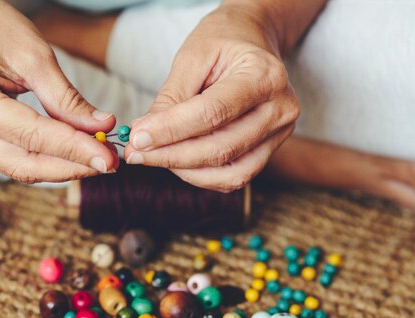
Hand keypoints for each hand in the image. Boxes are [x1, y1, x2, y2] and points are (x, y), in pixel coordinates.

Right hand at [0, 0, 117, 182]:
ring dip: (62, 167)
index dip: (73, 149)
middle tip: (109, 163)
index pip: (30, 135)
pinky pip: (14, 159)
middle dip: (70, 166)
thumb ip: (67, 99)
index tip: (108, 158)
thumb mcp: (36, 57)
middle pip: (23, 163)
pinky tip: (75, 154)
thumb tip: (102, 128)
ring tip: (98, 158)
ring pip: (20, 167)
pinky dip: (47, 159)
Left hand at [123, 6, 299, 191]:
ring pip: (228, 172)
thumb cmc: (222, 44)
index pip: (212, 113)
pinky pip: (234, 178)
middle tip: (134, 153)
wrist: (251, 42)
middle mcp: (280, 108)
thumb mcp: (191, 57)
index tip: (136, 138)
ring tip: (153, 156)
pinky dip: (201, 176)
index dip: (171, 130)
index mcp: (264, 76)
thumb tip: (143, 137)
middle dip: (171, 155)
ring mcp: (279, 133)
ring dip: (184, 170)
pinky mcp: (270, 150)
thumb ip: (171, 99)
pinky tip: (176, 162)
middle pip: (221, 148)